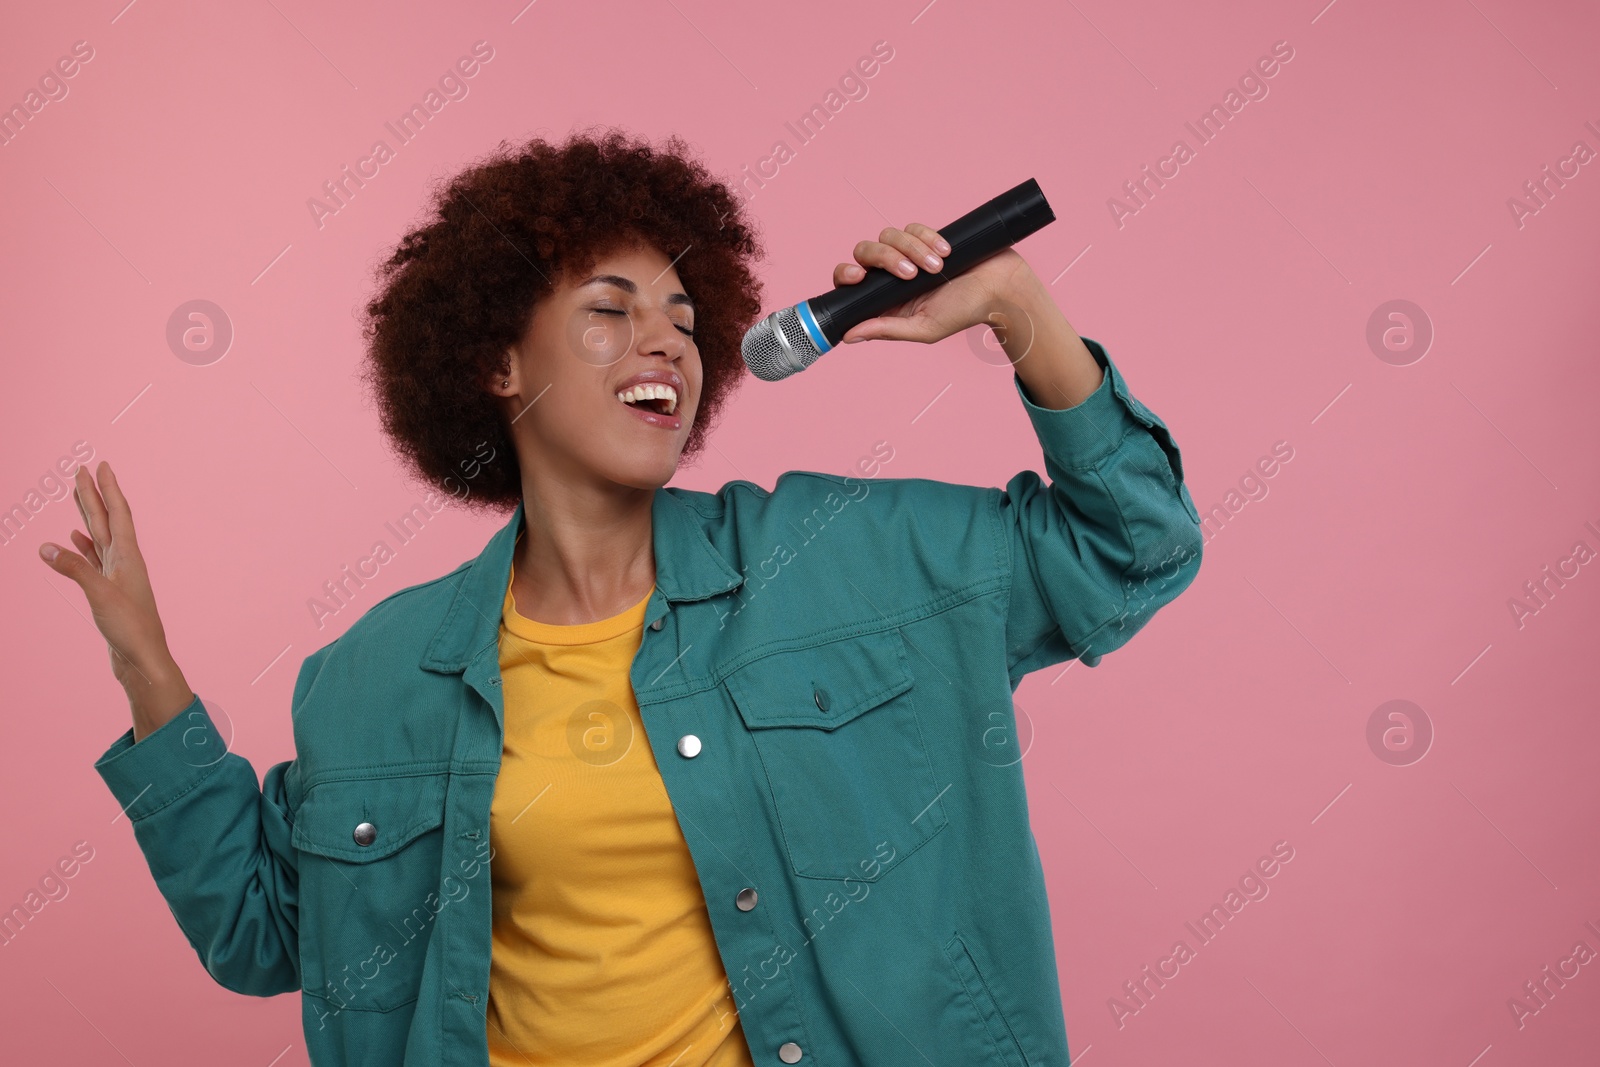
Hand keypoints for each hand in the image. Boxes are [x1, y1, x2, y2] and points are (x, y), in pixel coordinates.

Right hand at [38, 462, 193, 739]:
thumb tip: (46, 548)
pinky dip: (84, 545)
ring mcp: (117, 575)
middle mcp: (125, 562)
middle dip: (94, 494)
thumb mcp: (100, 595)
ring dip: (88, 515)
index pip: (118, 514)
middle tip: (83, 470)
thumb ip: (75, 569)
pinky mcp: (108, 591)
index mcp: (129, 557)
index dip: (108, 489)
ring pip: (100, 537)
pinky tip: (76, 538)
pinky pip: (94, 559)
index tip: (101, 466)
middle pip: (107, 520)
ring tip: (78, 496)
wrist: (142, 659)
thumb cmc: (131, 629)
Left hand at [832, 223, 1038, 344]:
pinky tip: (946, 252)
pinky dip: (927, 237)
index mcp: (885, 299)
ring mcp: (908, 253)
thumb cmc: (964, 313)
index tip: (858, 276)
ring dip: (913, 249)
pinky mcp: (926, 236)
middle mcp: (892, 275)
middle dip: (885, 258)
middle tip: (910, 273)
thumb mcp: (924, 328)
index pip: (850, 281)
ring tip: (938, 266)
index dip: (845, 274)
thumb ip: (886, 330)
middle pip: (865, 251)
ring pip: (888, 235)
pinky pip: (912, 227)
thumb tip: (848, 335)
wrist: (1000, 288)